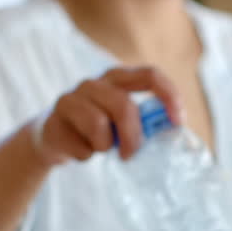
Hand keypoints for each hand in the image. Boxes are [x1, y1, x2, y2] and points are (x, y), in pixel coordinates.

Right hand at [34, 67, 181, 165]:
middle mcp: (94, 83)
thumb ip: (144, 121)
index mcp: (117, 79)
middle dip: (132, 137)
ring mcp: (71, 99)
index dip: (168, 96)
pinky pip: (79, 145)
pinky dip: (85, 155)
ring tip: (99, 149)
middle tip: (130, 155)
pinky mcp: (53, 120)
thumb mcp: (122, 122)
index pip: (150, 75)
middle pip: (123, 106)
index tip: (178, 122)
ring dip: (104, 146)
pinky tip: (80, 150)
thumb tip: (173, 132)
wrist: (54, 139)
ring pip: (98, 125)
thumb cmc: (97, 131)